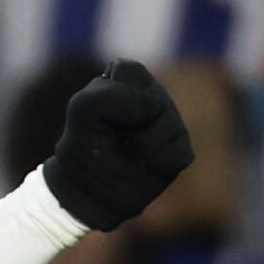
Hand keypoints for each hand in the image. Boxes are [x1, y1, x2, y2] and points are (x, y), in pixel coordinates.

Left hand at [41, 60, 193, 230]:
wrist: (88, 192)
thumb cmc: (83, 146)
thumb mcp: (82, 111)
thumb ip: (109, 95)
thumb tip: (153, 107)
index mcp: (126, 81)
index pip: (132, 72)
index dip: (120, 96)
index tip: (105, 118)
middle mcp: (152, 98)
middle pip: (158, 101)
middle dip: (135, 124)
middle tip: (116, 140)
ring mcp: (169, 124)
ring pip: (173, 126)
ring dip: (147, 146)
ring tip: (130, 155)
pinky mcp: (179, 150)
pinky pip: (181, 151)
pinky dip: (161, 163)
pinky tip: (146, 167)